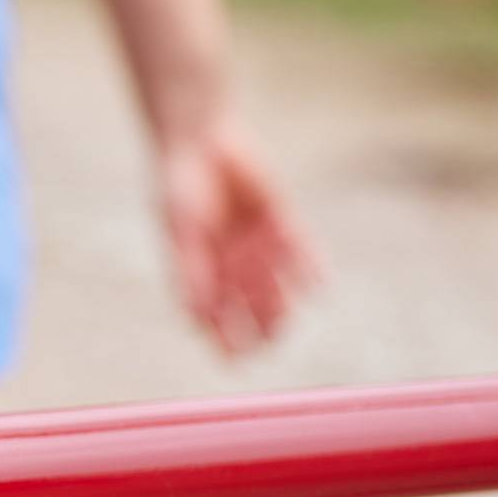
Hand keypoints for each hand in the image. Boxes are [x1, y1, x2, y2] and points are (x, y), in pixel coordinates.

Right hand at [157, 124, 320, 355]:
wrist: (201, 138)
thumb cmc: (179, 185)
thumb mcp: (181, 228)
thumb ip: (189, 269)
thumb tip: (195, 314)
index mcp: (202, 271)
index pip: (215, 318)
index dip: (225, 340)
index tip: (236, 358)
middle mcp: (232, 264)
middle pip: (252, 308)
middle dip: (261, 324)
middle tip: (270, 333)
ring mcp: (258, 245)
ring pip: (277, 286)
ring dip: (280, 300)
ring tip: (284, 312)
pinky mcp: (280, 223)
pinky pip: (302, 253)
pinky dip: (310, 269)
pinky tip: (317, 285)